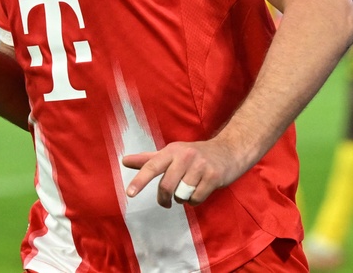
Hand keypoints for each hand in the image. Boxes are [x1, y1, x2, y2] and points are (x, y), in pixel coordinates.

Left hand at [123, 139, 242, 207]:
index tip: (129, 193)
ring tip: (188, 189)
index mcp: (171, 151)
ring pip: (182, 194)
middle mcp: (185, 156)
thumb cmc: (195, 154)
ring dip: (183, 198)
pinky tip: (200, 190)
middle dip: (164, 199)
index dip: (140, 180)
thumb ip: (148, 159)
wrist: (229, 150)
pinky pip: (196, 198)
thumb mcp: (171, 153)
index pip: (152, 166)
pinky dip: (195, 200)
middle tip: (166, 202)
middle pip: (167, 186)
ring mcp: (200, 166)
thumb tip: (124, 160)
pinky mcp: (213, 176)